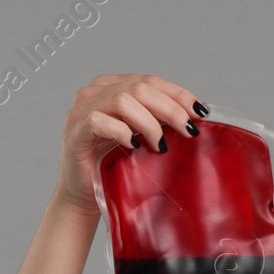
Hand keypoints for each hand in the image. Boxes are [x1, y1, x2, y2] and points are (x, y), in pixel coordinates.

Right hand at [54, 73, 209, 214]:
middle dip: (170, 109)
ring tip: (161, 145)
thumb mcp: (140, 136)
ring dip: (149, 123)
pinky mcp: (74, 132)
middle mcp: (94, 92)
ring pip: (122, 101)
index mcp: (110, 86)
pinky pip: (100, 122)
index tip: (199, 112)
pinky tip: (135, 146)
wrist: (84, 193)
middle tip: (188, 131)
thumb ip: (157, 119)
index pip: (149, 80)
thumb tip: (192, 116)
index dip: (177, 93)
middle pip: (139, 88)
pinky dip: (122, 132)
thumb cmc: (113, 164)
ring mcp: (81, 110)